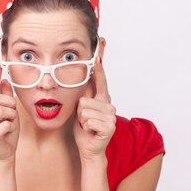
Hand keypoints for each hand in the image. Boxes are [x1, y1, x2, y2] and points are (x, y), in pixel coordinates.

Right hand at [0, 58, 19, 162]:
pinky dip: (11, 127)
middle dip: (9, 103)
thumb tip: (5, 81)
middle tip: (11, 114)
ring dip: (12, 116)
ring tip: (10, 124)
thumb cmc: (7, 135)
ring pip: (3, 109)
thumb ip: (6, 98)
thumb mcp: (10, 113)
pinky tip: (8, 133)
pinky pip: (6, 123)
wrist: (4, 156)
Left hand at [73, 37, 115, 161]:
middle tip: (84, 120)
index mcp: (102, 98)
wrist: (89, 148)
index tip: (101, 41)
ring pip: (84, 109)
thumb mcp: (81, 108)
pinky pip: (87, 120)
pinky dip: (85, 127)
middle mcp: (109, 104)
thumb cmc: (85, 128)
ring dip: (81, 120)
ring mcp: (110, 115)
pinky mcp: (109, 126)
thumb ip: (84, 92)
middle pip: (84, 98)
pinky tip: (91, 131)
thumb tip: (82, 73)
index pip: (100, 76)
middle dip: (80, 110)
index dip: (100, 60)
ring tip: (87, 125)